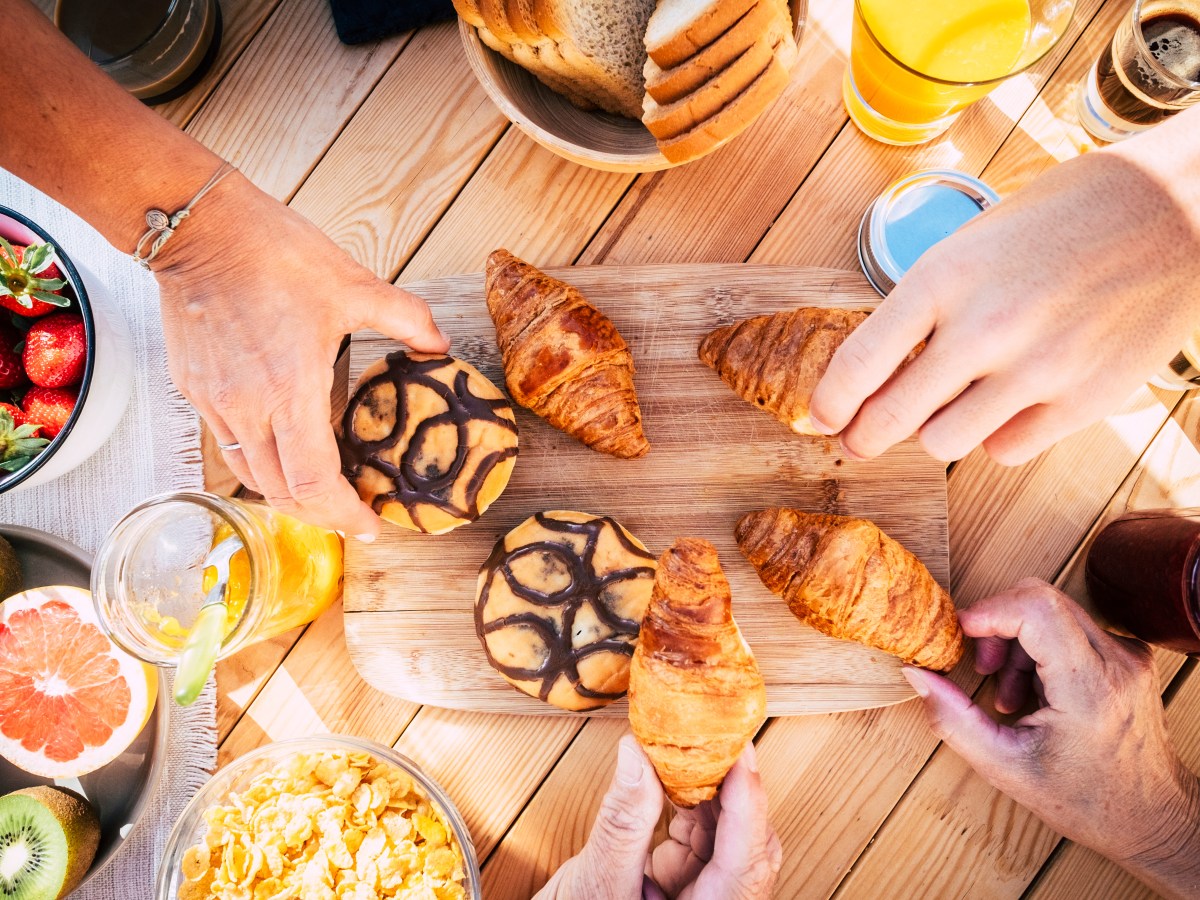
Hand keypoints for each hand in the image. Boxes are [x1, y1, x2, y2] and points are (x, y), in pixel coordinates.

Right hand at [154, 172, 447, 537]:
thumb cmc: (276, 254)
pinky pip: (229, 445)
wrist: (200, 229)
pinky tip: (285, 445)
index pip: (315, 484)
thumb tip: (441, 346)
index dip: (345, 515)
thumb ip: (408, 320)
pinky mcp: (194, 391)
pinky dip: (262, 461)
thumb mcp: (355, 284)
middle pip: (282, 495)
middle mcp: (247, 410)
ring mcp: (215, 404)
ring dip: (288, 493)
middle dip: (322, 515)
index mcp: (290, 391)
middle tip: (355, 513)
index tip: (372, 525)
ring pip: (251, 477)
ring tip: (322, 489)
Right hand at [537, 736, 780, 899]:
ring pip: (729, 837)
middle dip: (733, 790)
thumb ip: (623, 821)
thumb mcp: (600, 882)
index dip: (748, 800)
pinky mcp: (692, 883)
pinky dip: (693, 804)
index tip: (741, 751)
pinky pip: (706, 837)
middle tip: (716, 739)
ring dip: (711, 792)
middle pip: (748, 846)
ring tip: (689, 752)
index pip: (746, 861)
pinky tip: (676, 779)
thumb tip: (637, 754)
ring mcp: (708, 896)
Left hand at [808, 107, 1199, 464]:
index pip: (858, 364)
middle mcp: (983, 329)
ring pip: (942, 445)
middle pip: (889, 419)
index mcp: (943, 277)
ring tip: (948, 406)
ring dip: (934, 432)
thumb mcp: (971, 244)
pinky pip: (1004, 452)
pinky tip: (1009, 403)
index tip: (818, 419)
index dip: (828, 404)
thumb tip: (876, 373)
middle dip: (862, 437)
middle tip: (856, 441)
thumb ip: (923, 309)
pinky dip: (996, 436)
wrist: (1171, 210)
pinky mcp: (1083, 402)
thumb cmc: (1059, 220)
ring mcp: (1036, 371)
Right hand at [903, 579, 1199, 895]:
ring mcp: (1128, 654)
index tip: (963, 633)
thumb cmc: (1088, 801)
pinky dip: (1041, 649)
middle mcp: (1117, 660)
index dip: (989, 610)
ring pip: (1053, 611)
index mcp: (1089, 687)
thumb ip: (953, 719)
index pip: (1036, 608)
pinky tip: (1036, 691)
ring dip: (1018, 641)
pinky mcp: (1128, 655)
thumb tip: (917, 675)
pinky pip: (1070, 627)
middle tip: (984, 669)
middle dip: (998, 626)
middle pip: (1041, 600)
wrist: (1152, 818)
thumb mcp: (1006, 767)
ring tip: (1010, 693)